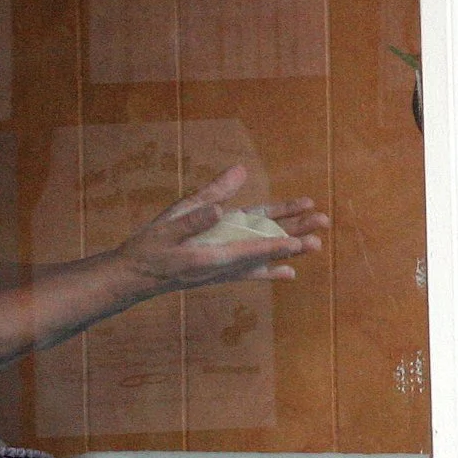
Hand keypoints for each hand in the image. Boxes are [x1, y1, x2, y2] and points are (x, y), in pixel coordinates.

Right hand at [114, 165, 328, 294]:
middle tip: (323, 224)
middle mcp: (224, 266)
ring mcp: (224, 270)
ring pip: (263, 256)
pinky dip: (270, 269)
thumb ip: (203, 205)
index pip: (251, 249)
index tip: (301, 240)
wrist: (134, 278)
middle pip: (266, 249)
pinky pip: (251, 271)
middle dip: (295, 235)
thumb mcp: (170, 221)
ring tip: (317, 241)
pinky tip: (291, 273)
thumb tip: (234, 179)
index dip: (277, 244)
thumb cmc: (148, 248)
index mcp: (211, 255)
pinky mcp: (220, 270)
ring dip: (289, 248)